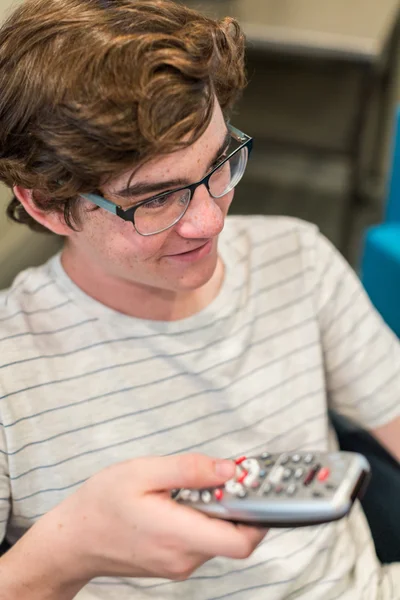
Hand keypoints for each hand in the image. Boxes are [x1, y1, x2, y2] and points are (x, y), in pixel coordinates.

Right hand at [47, 454, 265, 582]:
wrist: (74, 539)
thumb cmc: (101, 504)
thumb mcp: (144, 472)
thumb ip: (190, 470)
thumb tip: (228, 468)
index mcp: (178, 535)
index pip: (242, 541)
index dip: (259, 514)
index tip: (253, 485)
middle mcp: (184, 557)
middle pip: (233, 536)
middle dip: (237, 504)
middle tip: (224, 475)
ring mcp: (178, 564)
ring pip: (217, 538)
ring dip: (218, 511)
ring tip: (196, 485)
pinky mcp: (173, 562)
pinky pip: (201, 541)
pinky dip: (203, 519)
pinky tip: (183, 499)